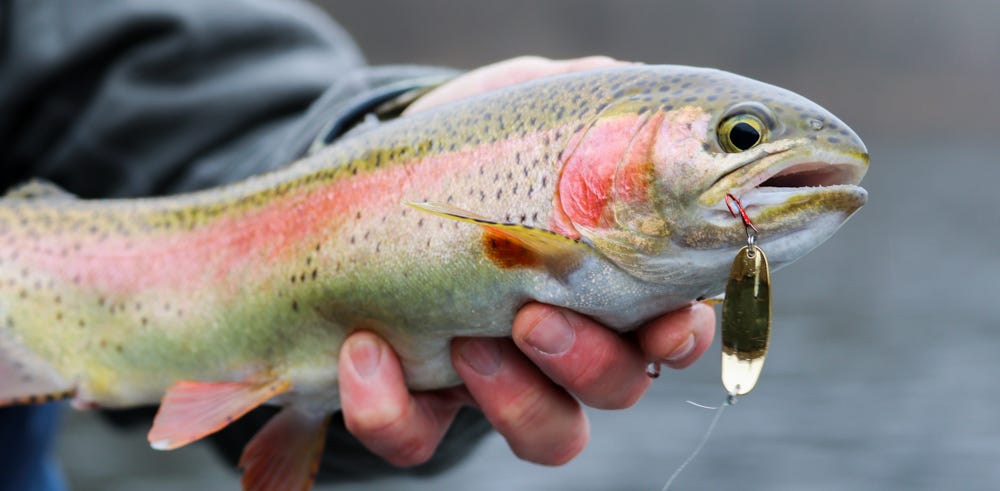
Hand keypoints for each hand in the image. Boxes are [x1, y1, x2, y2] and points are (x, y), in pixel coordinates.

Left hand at [338, 56, 714, 466]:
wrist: (370, 183)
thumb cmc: (468, 149)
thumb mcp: (520, 110)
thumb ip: (578, 104)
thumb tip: (616, 84)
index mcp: (605, 279)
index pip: (673, 327)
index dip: (682, 338)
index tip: (664, 326)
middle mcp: (567, 342)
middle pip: (618, 388)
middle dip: (588, 363)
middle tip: (534, 316)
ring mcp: (497, 381)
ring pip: (548, 435)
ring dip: (516, 401)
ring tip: (467, 343)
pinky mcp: (420, 403)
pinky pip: (417, 439)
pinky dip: (391, 410)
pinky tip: (366, 349)